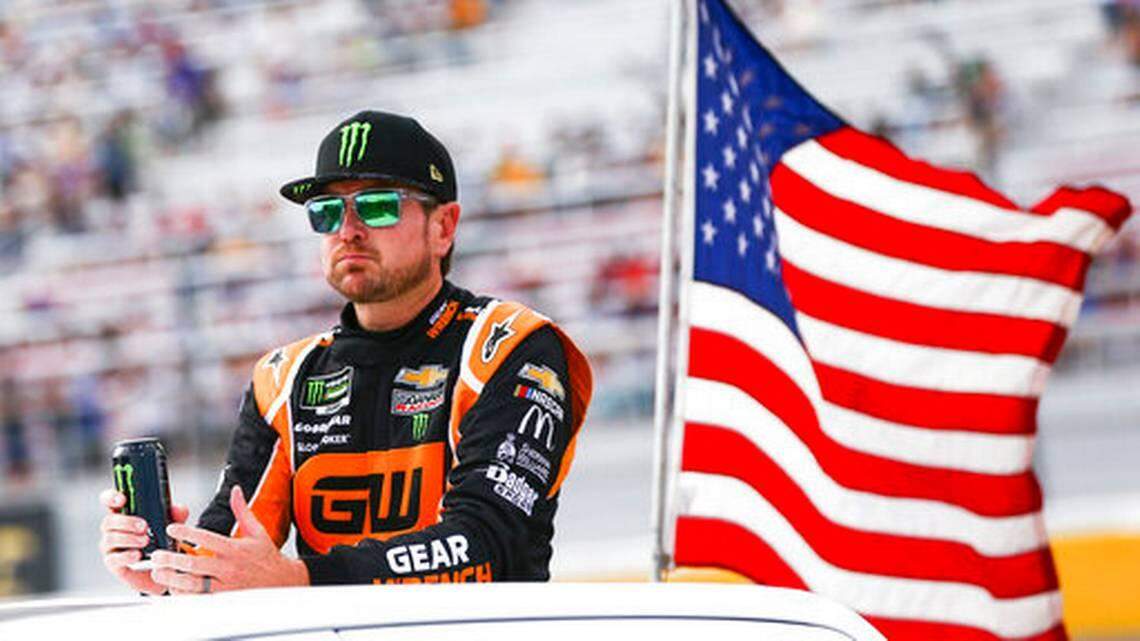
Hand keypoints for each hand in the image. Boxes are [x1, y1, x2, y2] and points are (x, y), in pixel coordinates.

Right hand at [99, 488, 188, 594]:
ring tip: (146, 540)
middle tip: (144, 526)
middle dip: (126, 522)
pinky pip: (113, 558)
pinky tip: (138, 555)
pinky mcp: (113, 562)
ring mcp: (111, 546)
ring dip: (128, 538)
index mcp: (124, 513)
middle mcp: (113, 529)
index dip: (111, 497)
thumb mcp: (171, 526)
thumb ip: (176, 516)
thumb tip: (179, 509)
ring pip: (110, 539)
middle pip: (108, 521)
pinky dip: (126, 556)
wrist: (161, 568)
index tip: (122, 499)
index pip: (110, 501)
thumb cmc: (161, 540)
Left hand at [150, 485, 308, 594]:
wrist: (282, 582)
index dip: (187, 532)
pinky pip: (199, 599)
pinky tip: (173, 587)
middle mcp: (229, 568)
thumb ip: (242, 510)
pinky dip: (183, 594)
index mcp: (235, 549)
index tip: (173, 528)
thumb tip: (236, 491)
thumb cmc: (267, 558)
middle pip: (195, 564)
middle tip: (157, 554)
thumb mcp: (257, 531)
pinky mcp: (223, 599)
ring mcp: (225, 585)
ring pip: (193, 584)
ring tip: (159, 572)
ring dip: (173, 578)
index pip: (207, 538)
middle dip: (172, 559)